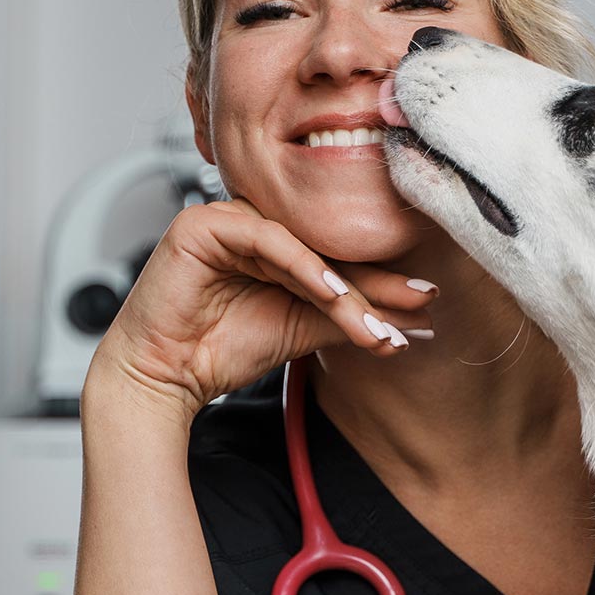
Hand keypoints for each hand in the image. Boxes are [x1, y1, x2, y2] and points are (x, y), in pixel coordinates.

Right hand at [90, 197, 437, 421]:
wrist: (166, 376)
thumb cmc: (222, 350)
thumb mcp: (303, 330)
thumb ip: (351, 318)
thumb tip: (414, 323)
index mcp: (278, 243)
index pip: (339, 259)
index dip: (384, 283)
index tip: (428, 304)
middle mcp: (256, 224)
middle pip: (327, 251)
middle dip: (376, 285)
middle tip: (421, 302)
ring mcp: (229, 217)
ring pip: (303, 248)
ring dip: (345, 287)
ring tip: (379, 319)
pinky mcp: (203, 223)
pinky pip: (267, 241)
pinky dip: (303, 268)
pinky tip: (333, 293)